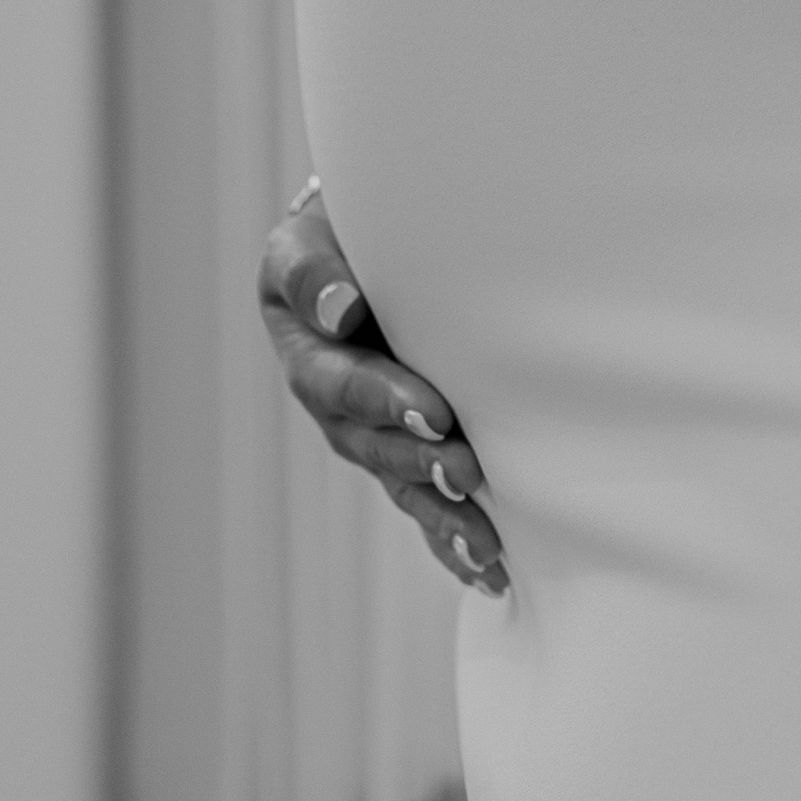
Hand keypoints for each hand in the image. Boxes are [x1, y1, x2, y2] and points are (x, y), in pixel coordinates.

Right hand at [257, 184, 508, 597]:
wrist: (377, 235)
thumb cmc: (348, 228)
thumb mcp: (314, 236)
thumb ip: (314, 270)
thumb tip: (339, 311)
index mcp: (308, 350)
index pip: (338, 383)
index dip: (384, 400)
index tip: (434, 412)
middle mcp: (335, 404)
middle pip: (372, 446)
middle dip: (420, 465)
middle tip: (468, 472)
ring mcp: (373, 433)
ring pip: (402, 484)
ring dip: (443, 516)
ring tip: (488, 546)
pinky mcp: (410, 450)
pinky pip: (425, 503)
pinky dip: (453, 540)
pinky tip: (492, 572)